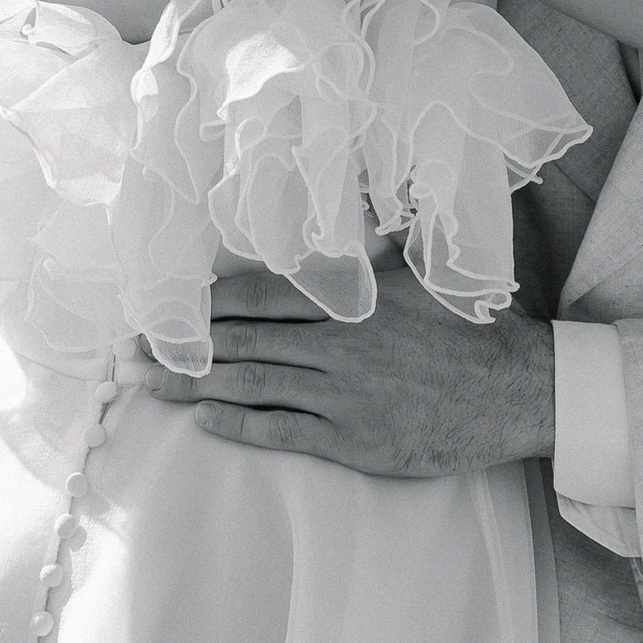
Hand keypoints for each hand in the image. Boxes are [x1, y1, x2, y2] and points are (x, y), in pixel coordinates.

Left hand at [148, 261, 556, 479]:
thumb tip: (361, 202)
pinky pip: (283, 430)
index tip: (167, 306)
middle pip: (244, 341)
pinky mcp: (353, 439)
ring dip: (195, 383)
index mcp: (351, 301)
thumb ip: (384, 240)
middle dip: (182, 345)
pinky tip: (204, 418)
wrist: (514, 391)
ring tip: (149, 384)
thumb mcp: (427, 270)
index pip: (262, 297)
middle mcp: (338, 345)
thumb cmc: (471, 329)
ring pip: (253, 384)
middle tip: (128, 350)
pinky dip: (240, 423)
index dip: (210, 303)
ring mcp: (343, 395)